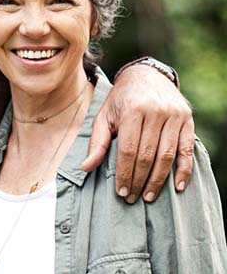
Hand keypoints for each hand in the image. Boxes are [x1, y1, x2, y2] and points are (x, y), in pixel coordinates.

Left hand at [82, 64, 193, 202]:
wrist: (146, 75)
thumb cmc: (121, 99)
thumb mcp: (104, 115)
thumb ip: (97, 142)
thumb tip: (86, 167)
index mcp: (132, 109)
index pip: (128, 149)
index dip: (125, 173)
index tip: (121, 191)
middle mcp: (155, 111)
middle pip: (148, 155)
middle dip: (139, 180)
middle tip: (133, 198)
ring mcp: (173, 115)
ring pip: (167, 155)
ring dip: (158, 180)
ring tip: (149, 196)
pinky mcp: (187, 120)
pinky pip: (187, 150)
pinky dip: (184, 171)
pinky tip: (176, 187)